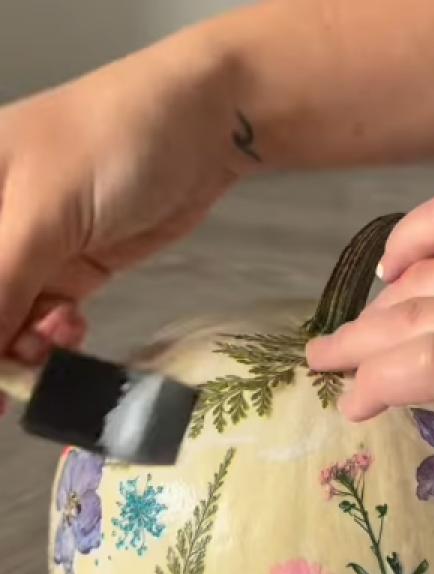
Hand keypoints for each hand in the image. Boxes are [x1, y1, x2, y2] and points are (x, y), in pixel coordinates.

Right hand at [0, 26, 243, 384]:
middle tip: (25, 367)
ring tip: (60, 337)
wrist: (199, 130)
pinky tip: (73, 330)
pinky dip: (55, 334)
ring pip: (9, 316)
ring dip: (28, 341)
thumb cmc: (108, 146)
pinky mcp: (73, 266)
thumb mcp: (43, 213)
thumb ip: (0, 284)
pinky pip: (46, 316)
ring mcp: (31, 246)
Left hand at [307, 188, 433, 489]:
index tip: (398, 269)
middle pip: (428, 276)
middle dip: (377, 305)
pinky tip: (359, 401)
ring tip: (329, 364)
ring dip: (360, 342)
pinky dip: (384, 381)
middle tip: (346, 332)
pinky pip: (432, 368)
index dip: (420, 246)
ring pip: (414, 315)